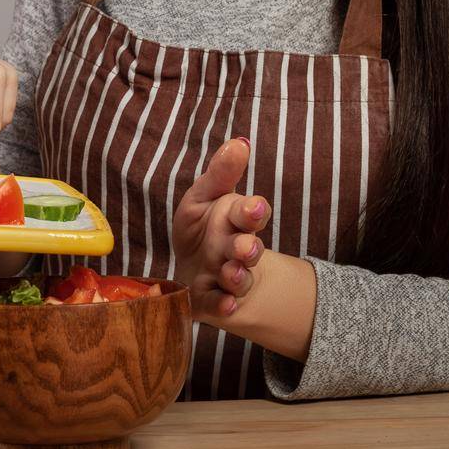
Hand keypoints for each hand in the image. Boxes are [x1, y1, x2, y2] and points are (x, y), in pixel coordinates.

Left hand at [170, 137, 269, 319]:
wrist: (196, 268)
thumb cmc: (202, 227)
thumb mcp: (204, 196)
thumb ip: (220, 174)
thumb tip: (240, 143)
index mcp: (236, 219)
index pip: (251, 213)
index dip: (253, 211)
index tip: (252, 208)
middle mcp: (236, 249)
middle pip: (248, 249)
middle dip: (247, 248)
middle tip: (246, 247)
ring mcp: (227, 276)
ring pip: (238, 277)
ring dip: (237, 276)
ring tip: (232, 273)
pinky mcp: (213, 300)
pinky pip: (221, 304)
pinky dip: (224, 305)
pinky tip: (226, 305)